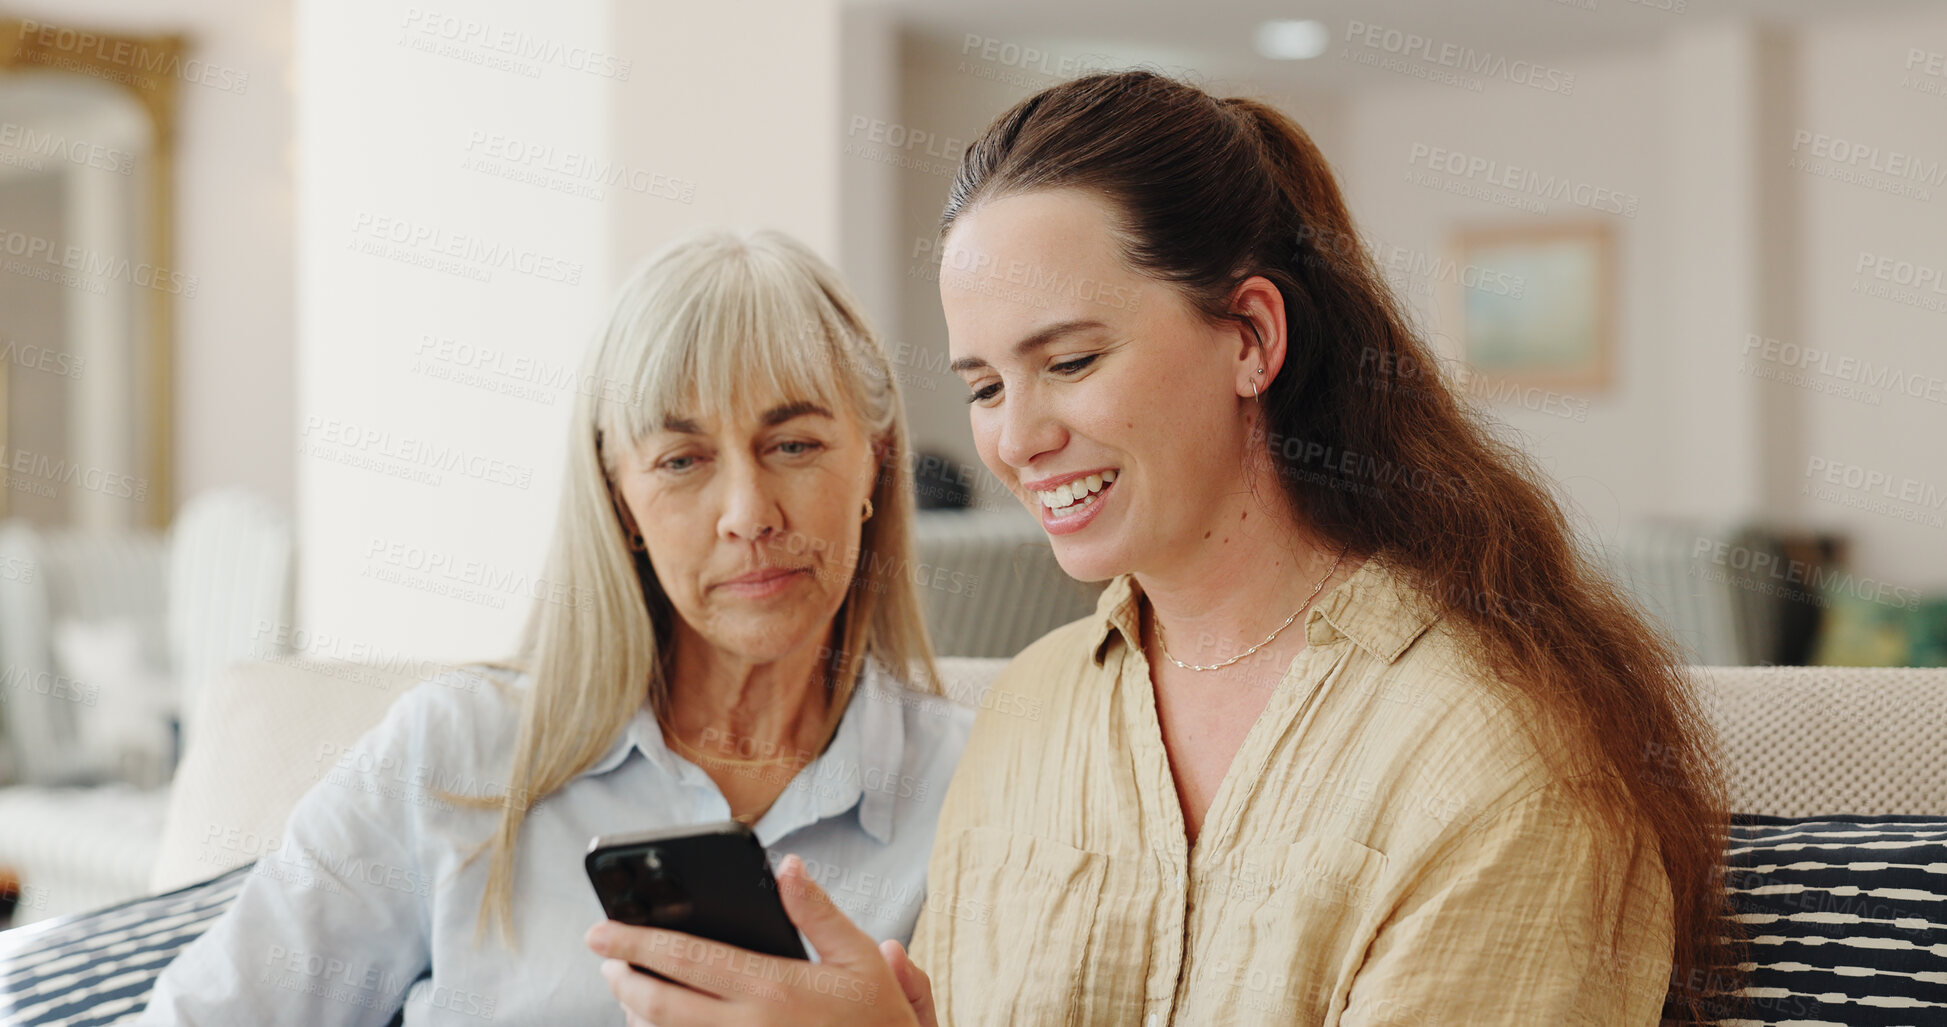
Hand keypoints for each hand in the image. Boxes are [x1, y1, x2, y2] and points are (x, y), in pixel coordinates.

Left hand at [585, 854, 938, 1026]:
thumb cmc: (876, 1019)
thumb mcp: (860, 958)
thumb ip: (817, 912)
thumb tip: (788, 867)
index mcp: (773, 987)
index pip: (687, 959)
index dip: (636, 943)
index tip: (601, 931)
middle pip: (660, 1003)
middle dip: (623, 977)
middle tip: (603, 959)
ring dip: (635, 1010)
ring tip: (625, 987)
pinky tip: (655, 1021)